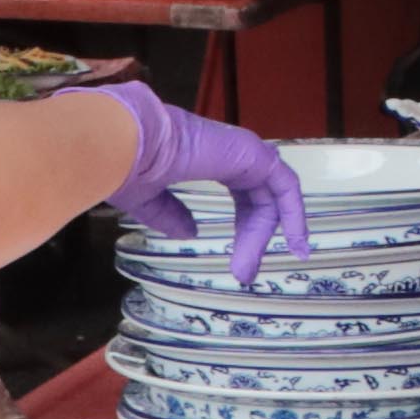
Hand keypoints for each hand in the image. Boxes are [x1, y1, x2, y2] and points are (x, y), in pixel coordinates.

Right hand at [98, 85, 308, 284]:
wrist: (124, 144)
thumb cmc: (125, 167)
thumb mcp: (149, 200)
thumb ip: (171, 215)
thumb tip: (191, 233)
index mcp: (205, 157)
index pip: (241, 195)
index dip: (246, 228)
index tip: (242, 264)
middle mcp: (227, 152)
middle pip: (257, 200)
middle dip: (253, 239)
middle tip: (243, 274)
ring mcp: (242, 150)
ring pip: (271, 197)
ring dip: (266, 235)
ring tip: (248, 271)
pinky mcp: (252, 153)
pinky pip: (285, 185)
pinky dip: (294, 213)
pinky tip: (296, 242)